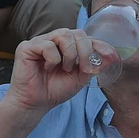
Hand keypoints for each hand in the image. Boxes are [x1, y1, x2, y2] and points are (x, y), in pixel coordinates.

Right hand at [0, 29, 116, 114]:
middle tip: (85, 69)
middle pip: (77, 33)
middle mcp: (54, 40)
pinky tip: (48, 69)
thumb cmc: (55, 90)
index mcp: (67, 46)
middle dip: (86, 51)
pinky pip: (47, 45)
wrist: (36, 103)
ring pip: (63, 34)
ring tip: (66, 69)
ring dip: (70, 55)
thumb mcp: (80, 78)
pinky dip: (53, 59)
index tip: (109, 55)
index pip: (85, 37)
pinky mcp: (27, 47)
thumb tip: (111, 57)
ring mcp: (40, 42)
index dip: (98, 44)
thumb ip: (94, 66)